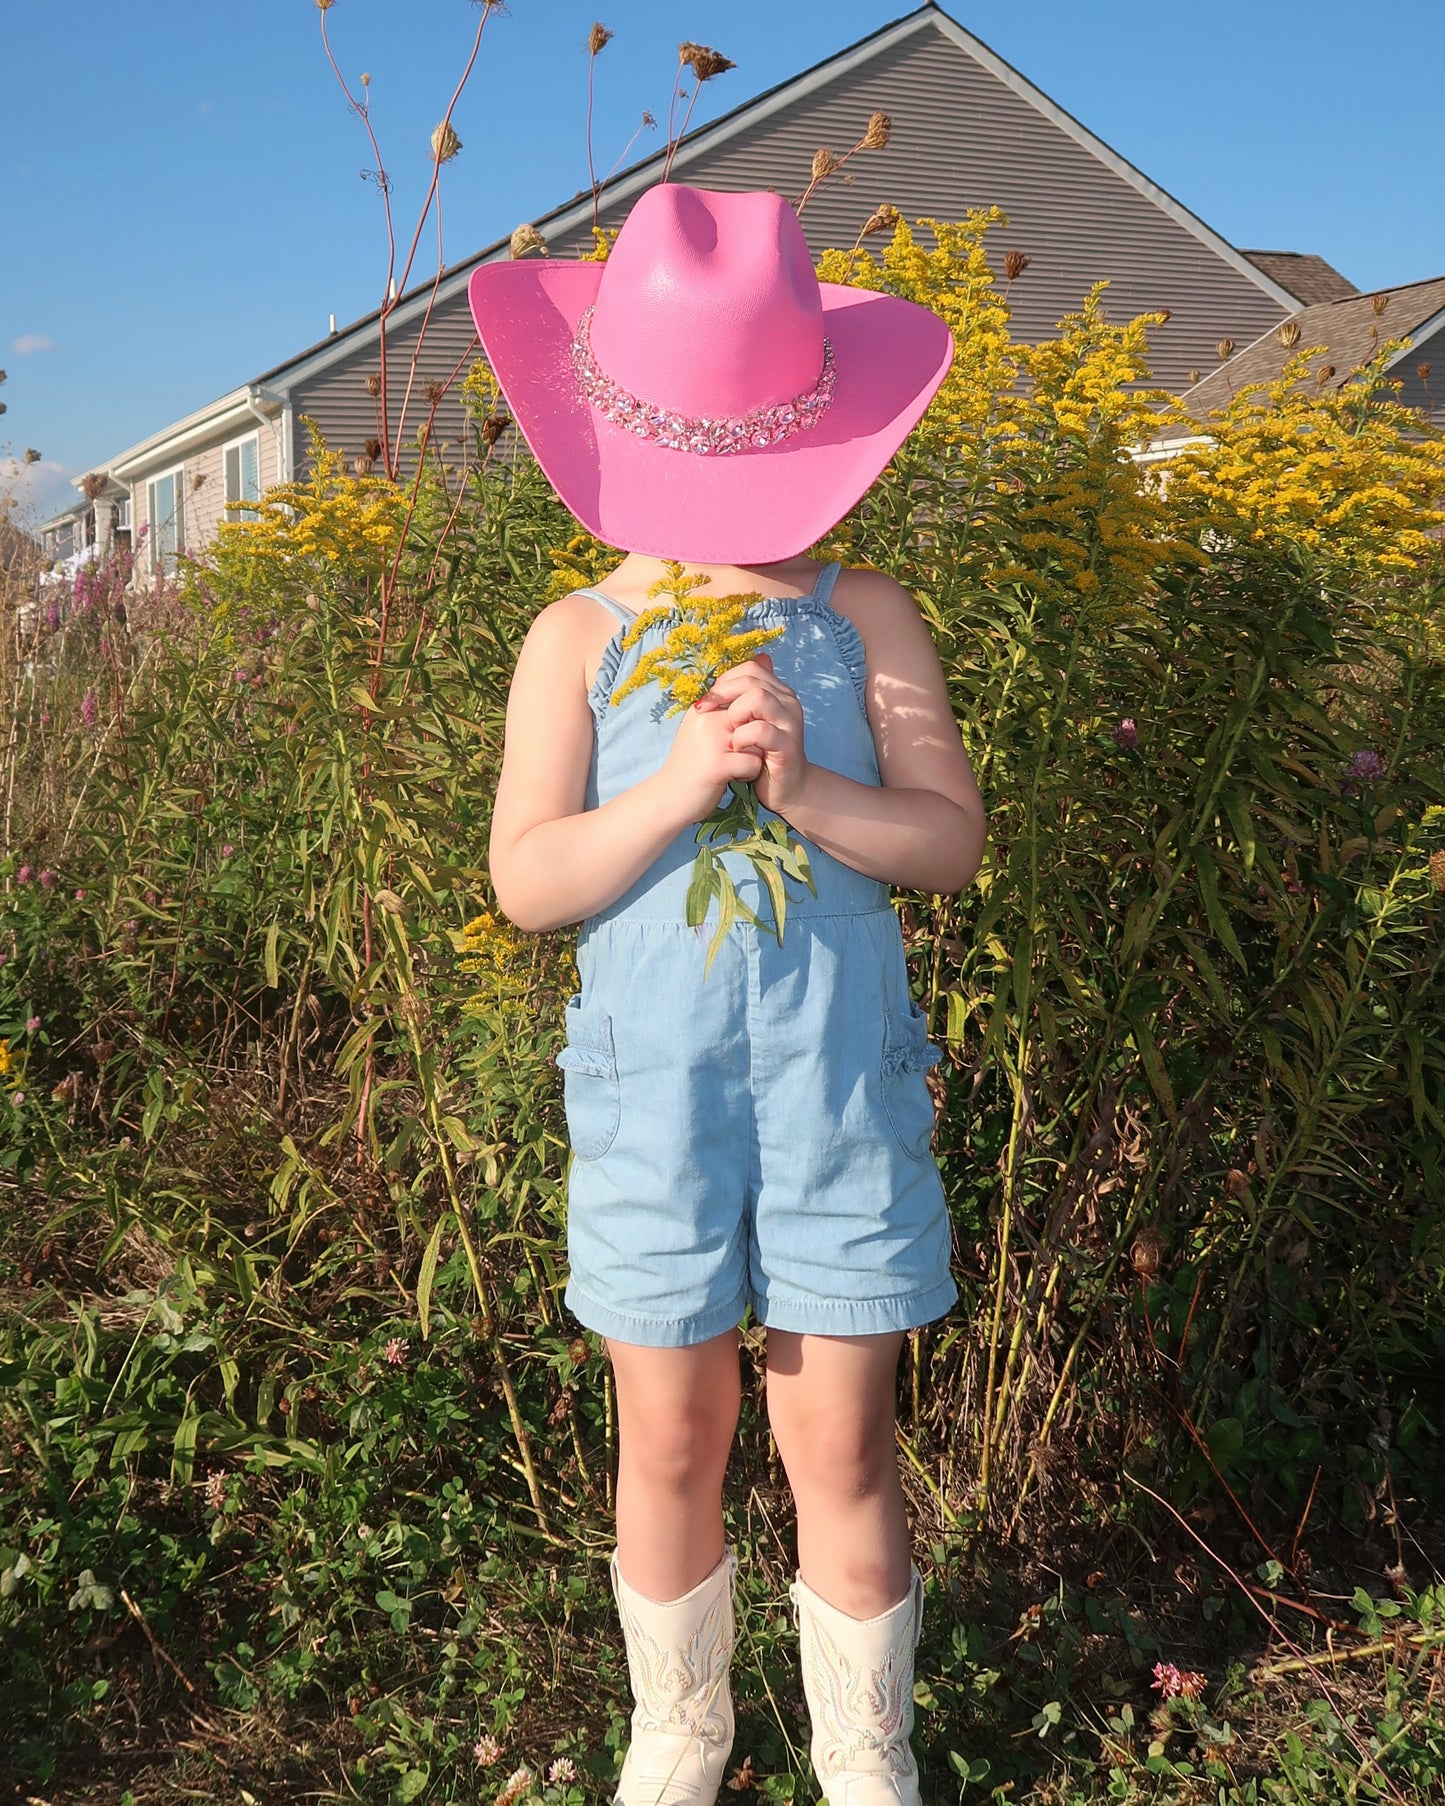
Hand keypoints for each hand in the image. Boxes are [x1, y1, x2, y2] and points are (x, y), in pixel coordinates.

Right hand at [660, 699, 764, 823]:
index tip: (731, 739)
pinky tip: (732, 778)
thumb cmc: (691, 765)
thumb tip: (754, 700)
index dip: (748, 721)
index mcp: (703, 707)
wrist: (669, 797)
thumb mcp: (701, 730)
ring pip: (758, 741)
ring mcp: (712, 741)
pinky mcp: (718, 764)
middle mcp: (707, 718)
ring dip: (752, 758)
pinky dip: (749, 775)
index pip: (744, 698)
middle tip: (733, 755)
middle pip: (755, 720)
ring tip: (731, 767)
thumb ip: (722, 714)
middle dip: (753, 739)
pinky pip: (754, 763)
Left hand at [696, 652, 810, 814]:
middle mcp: (788, 703)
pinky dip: (742, 738)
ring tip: (729, 733)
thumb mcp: (746, 723)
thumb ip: (737, 700)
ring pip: (758, 698)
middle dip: (722, 695)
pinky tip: (736, 749)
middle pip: (751, 680)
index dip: (723, 682)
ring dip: (735, 714)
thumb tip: (720, 676)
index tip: (703, 704)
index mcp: (779, 693)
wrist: (784, 789)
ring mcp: (790, 723)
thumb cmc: (760, 754)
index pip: (750, 669)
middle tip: (706, 715)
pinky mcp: (788, 745)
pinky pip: (761, 731)